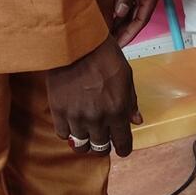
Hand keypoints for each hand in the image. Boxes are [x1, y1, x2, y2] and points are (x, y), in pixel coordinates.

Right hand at [45, 33, 141, 157]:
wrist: (76, 45)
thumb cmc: (106, 57)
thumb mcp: (126, 77)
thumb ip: (131, 102)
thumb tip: (136, 121)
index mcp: (118, 111)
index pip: (122, 143)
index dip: (124, 149)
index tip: (122, 149)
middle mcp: (98, 119)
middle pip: (100, 148)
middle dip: (104, 145)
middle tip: (103, 137)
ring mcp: (76, 118)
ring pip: (81, 145)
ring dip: (86, 141)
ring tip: (87, 133)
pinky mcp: (58, 112)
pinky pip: (63, 134)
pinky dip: (69, 132)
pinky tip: (72, 124)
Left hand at [113, 0, 167, 46]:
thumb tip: (120, 13)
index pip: (141, 19)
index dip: (129, 34)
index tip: (118, 46)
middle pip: (137, 16)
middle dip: (124, 29)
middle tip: (109, 42)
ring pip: (132, 7)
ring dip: (121, 18)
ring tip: (107, 29)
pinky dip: (120, 4)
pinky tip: (109, 9)